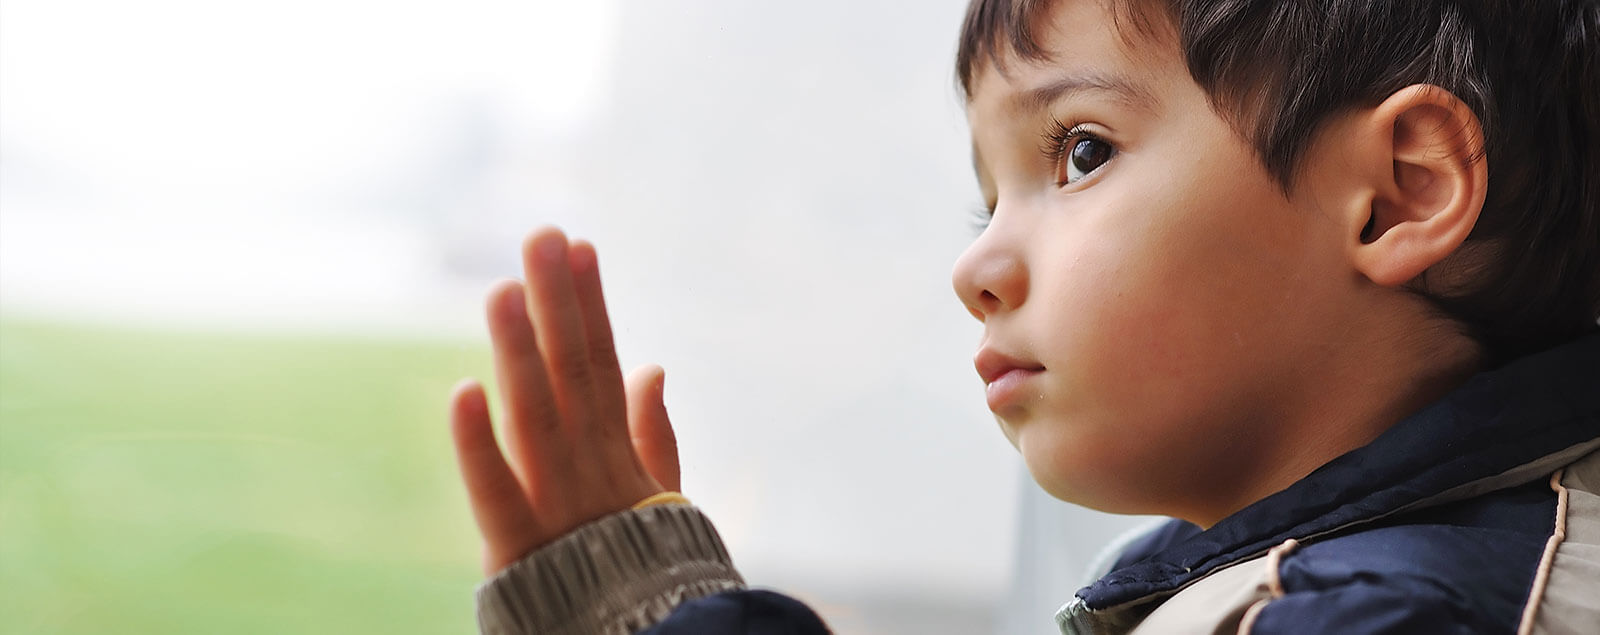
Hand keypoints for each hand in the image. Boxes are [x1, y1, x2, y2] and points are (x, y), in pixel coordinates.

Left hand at [448, 227, 681, 575]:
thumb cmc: (648, 576)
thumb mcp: (661, 501)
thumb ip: (654, 436)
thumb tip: (651, 365)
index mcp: (617, 455)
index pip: (602, 365)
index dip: (591, 305)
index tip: (581, 246)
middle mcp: (588, 468)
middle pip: (572, 375)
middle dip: (558, 303)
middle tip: (543, 236)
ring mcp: (557, 504)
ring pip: (536, 414)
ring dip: (522, 349)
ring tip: (505, 287)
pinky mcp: (518, 547)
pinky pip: (495, 491)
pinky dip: (478, 444)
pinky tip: (463, 389)